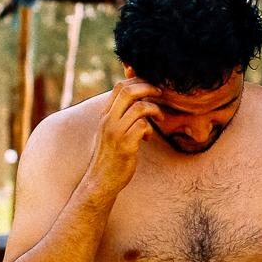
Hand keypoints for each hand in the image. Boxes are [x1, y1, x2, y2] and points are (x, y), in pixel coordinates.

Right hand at [87, 78, 155, 195]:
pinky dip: (150, 129)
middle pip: (128, 91)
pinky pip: (143, 126)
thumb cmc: (110, 155)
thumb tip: (136, 103)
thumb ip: (119, 117)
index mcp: (105, 115)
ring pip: (139, 108)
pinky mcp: (125, 146)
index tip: (151, 86)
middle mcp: (108, 120)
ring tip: (160, 118)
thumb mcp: (110, 132)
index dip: (138, 82)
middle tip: (160, 93)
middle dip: (148, 88)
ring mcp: (116, 132)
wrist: (101, 180)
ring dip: (154, 110)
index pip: (119, 87)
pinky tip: (148, 138)